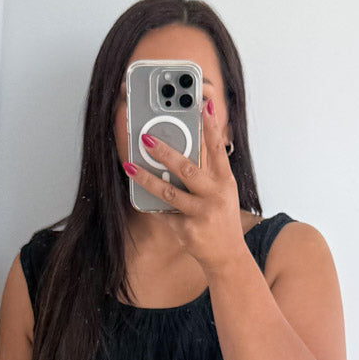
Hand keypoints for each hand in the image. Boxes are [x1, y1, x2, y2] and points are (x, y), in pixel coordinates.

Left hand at [123, 98, 243, 275]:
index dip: (211, 125)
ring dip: (146, 178)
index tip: (203, 103)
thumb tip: (184, 149)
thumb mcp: (223, 192)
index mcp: (225, 181)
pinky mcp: (188, 230)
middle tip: (145, 138)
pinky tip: (140, 196)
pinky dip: (152, 205)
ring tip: (130, 166)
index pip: (217, 149)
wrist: (228, 256)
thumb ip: (208, 171)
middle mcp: (215, 195)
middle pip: (187, 168)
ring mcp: (201, 214)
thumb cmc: (222, 218)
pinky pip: (164, 213)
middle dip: (164, 152)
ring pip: (169, 192)